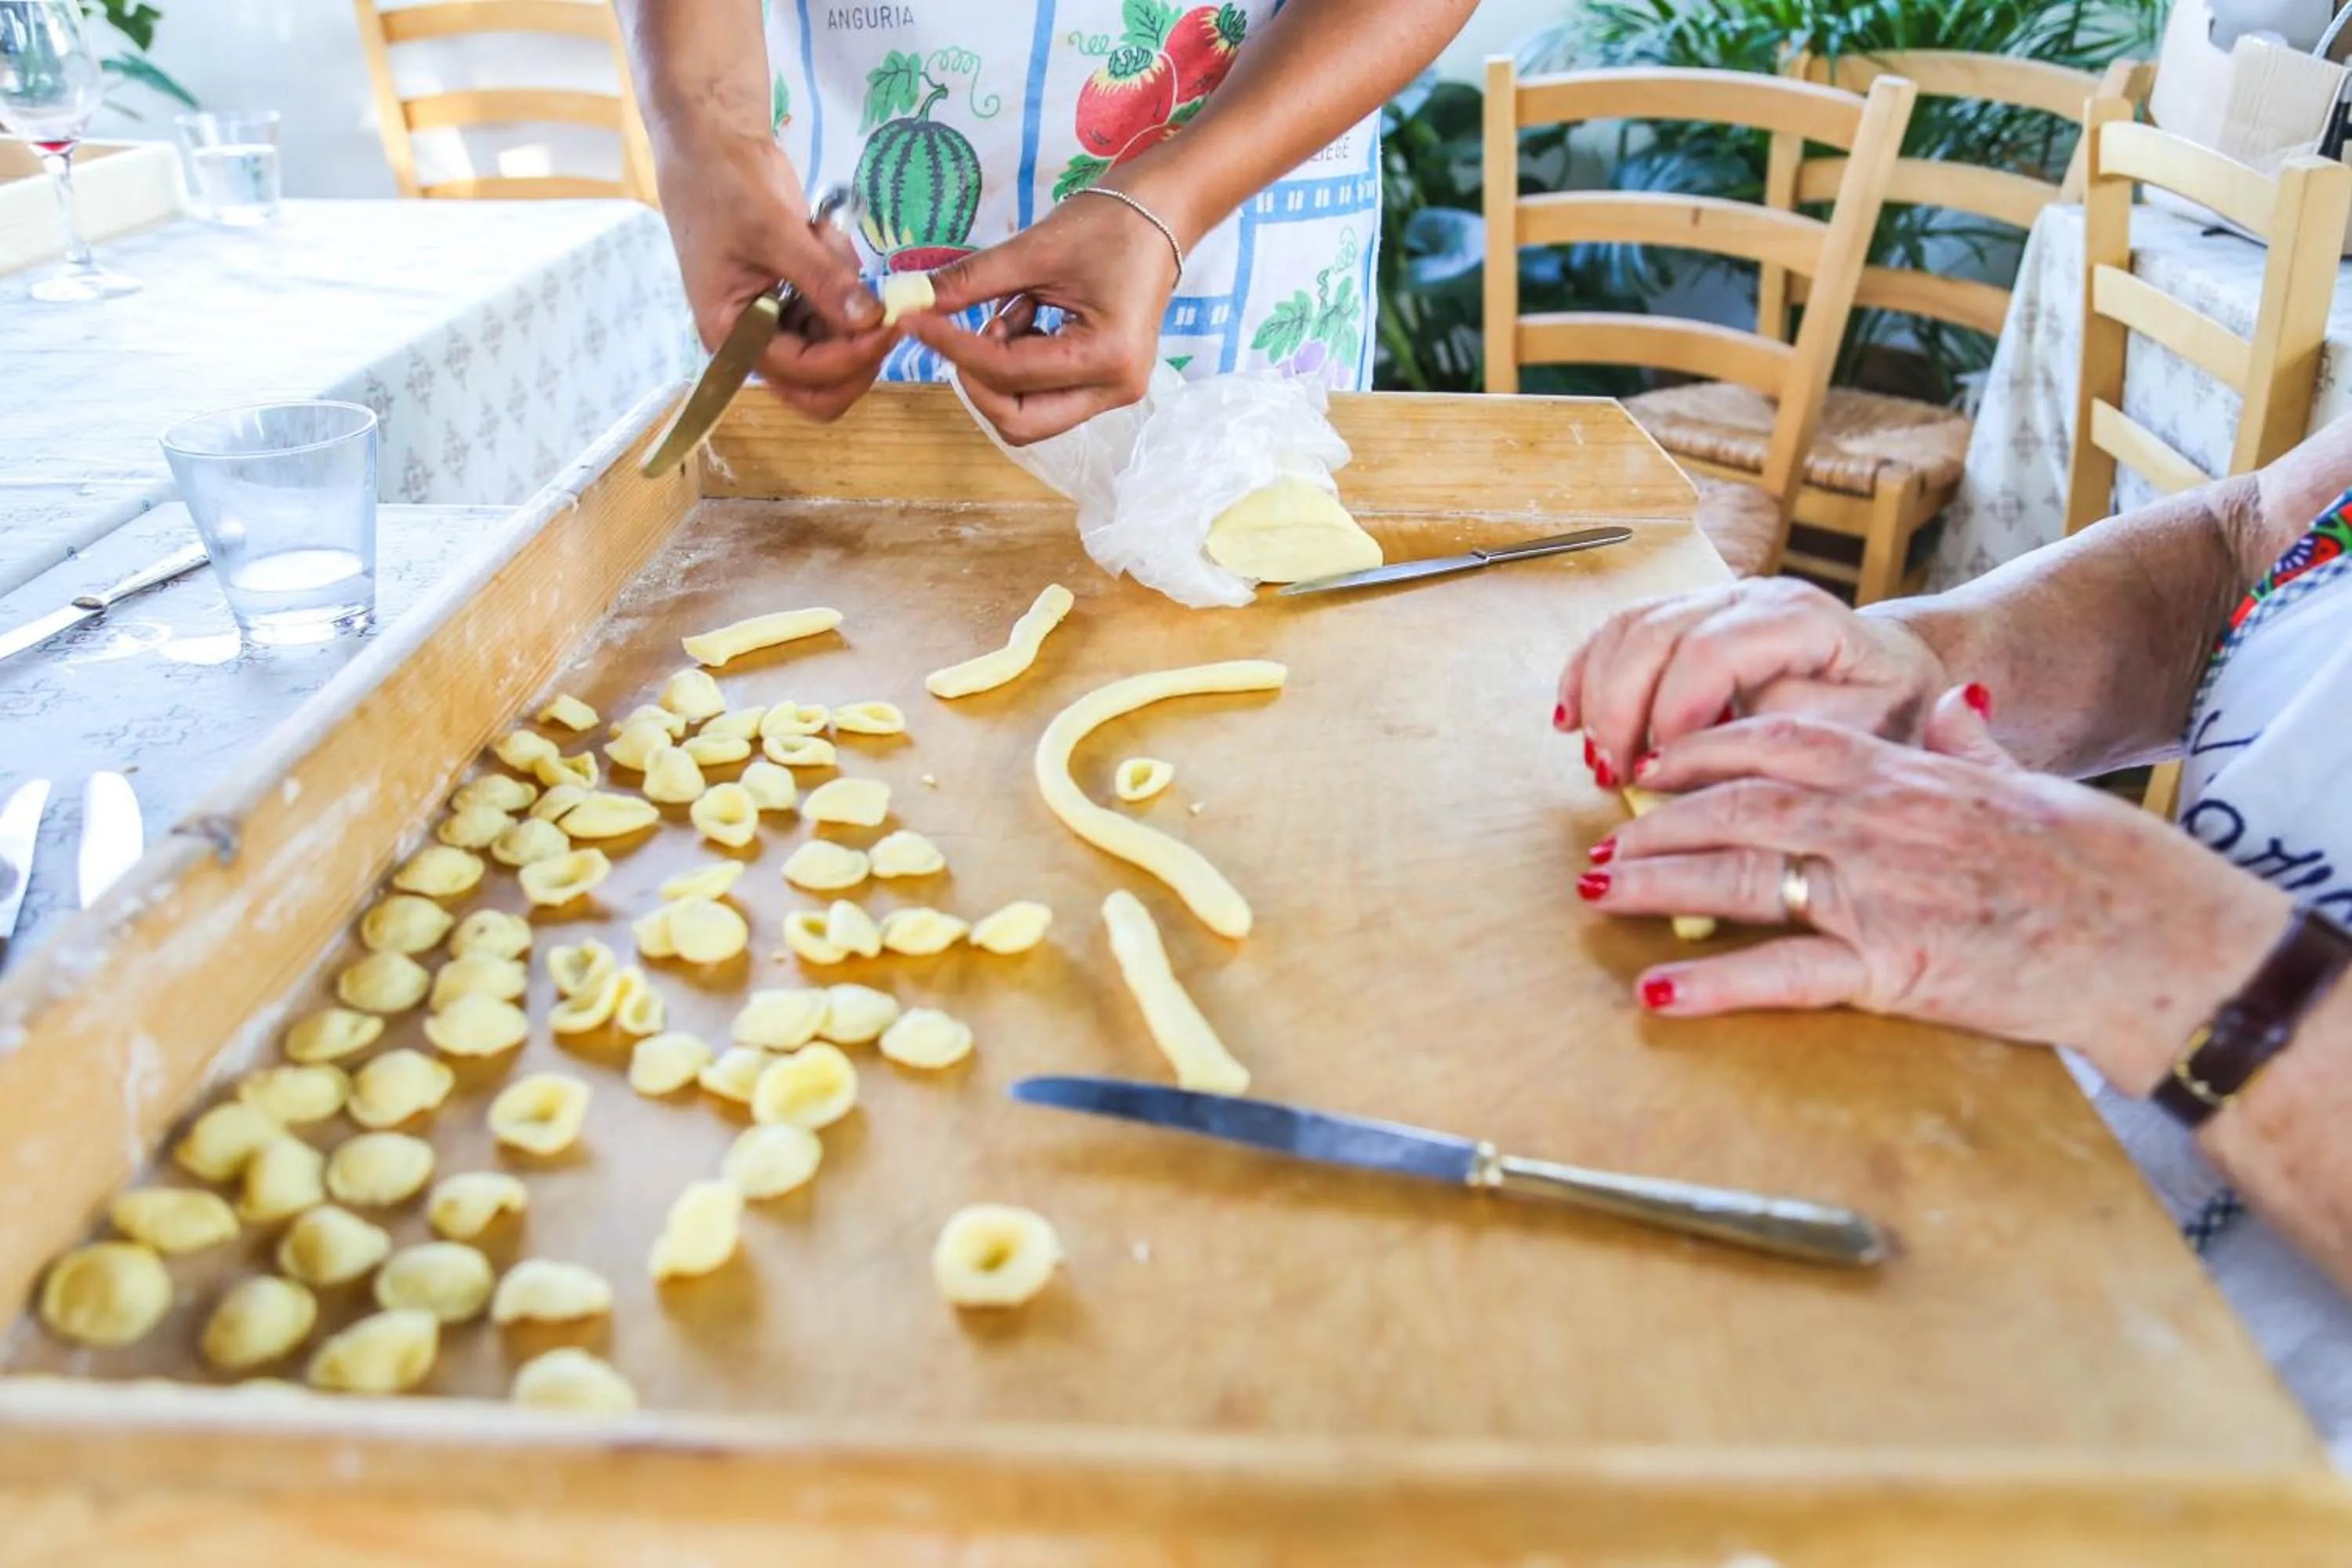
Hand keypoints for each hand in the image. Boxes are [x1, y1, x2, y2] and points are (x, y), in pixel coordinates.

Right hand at [654, 132, 891, 421]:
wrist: (710, 145)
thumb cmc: (722, 185)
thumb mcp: (773, 229)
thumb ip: (821, 278)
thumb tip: (868, 321)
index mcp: (732, 335)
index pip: (803, 375)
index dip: (850, 358)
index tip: (889, 324)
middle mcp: (754, 341)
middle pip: (820, 386)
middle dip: (858, 355)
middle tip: (886, 311)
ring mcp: (777, 321)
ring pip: (835, 349)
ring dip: (849, 307)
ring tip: (824, 240)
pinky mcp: (796, 300)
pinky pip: (836, 313)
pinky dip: (845, 282)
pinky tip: (822, 235)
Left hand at [904, 186, 1182, 444]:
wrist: (1161, 213)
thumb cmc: (1109, 223)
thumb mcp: (1032, 250)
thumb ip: (970, 283)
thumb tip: (913, 302)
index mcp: (1106, 357)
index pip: (1008, 373)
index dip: (952, 347)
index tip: (912, 320)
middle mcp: (1114, 389)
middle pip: (1018, 420)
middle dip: (977, 379)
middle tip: (958, 331)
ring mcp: (1112, 393)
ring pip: (1027, 413)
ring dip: (998, 371)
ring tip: (1012, 309)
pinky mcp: (1102, 384)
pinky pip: (1041, 394)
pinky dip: (1017, 363)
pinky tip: (1029, 315)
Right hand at [1556, 579, 1953, 784]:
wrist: (1886, 673)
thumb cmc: (1881, 708)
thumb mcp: (1867, 727)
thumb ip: (1798, 728)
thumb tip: (1716, 737)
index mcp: (1797, 617)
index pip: (1710, 649)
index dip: (1673, 710)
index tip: (1660, 772)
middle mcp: (1746, 596)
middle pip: (1654, 634)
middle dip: (1621, 710)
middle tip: (1614, 775)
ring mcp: (1708, 600)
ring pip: (1625, 629)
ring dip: (1596, 696)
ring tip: (1597, 759)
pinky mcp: (1681, 618)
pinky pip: (1615, 632)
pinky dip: (1584, 675)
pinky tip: (1571, 720)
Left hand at [1582, 694, 2292, 1089]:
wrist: (2153, 937)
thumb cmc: (2096, 863)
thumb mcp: (2024, 784)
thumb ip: (1976, 745)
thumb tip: (1959, 705)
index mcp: (1901, 775)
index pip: (1775, 744)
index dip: (1702, 752)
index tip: (1652, 766)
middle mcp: (1874, 823)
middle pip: (1735, 810)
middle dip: (1655, 825)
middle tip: (1595, 842)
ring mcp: (1877, 893)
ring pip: (1740, 878)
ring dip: (1657, 884)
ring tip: (1594, 893)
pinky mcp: (1891, 968)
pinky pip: (1784, 974)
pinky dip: (1715, 981)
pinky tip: (1656, 989)